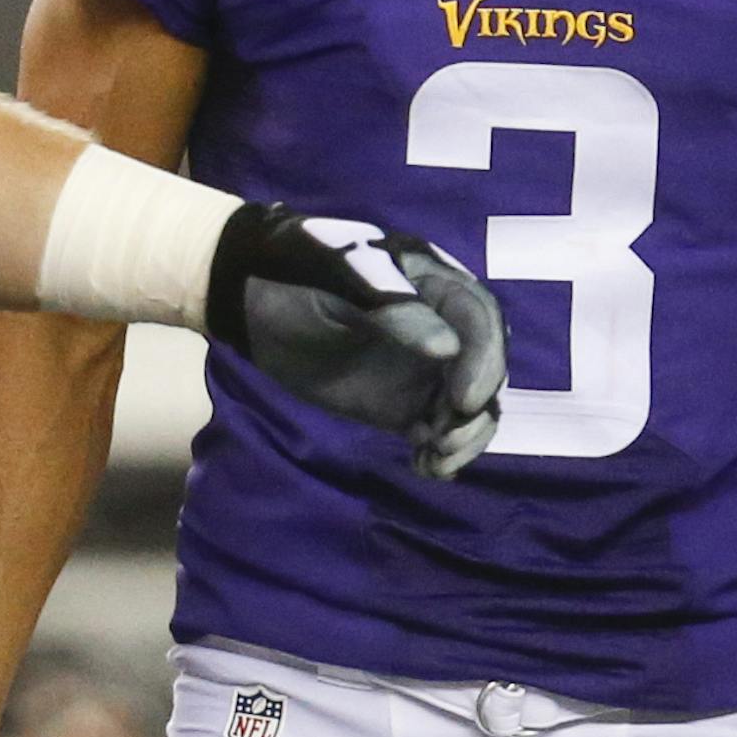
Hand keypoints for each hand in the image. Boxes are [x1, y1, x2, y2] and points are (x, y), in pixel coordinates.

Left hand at [205, 207, 505, 476]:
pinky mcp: (403, 404)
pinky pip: (440, 430)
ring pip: (471, 405)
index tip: (465, 400)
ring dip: (466, 437)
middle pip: (486, 367)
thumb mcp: (337, 276)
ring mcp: (424, 368)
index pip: (480, 320)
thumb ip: (390, 307)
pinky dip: (443, 453)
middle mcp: (440, 325)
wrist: (251, 298)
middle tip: (445, 439)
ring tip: (435, 461)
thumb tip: (446, 349)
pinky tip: (424, 467)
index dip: (484, 360)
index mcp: (432, 281)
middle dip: (477, 407)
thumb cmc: (295, 269)